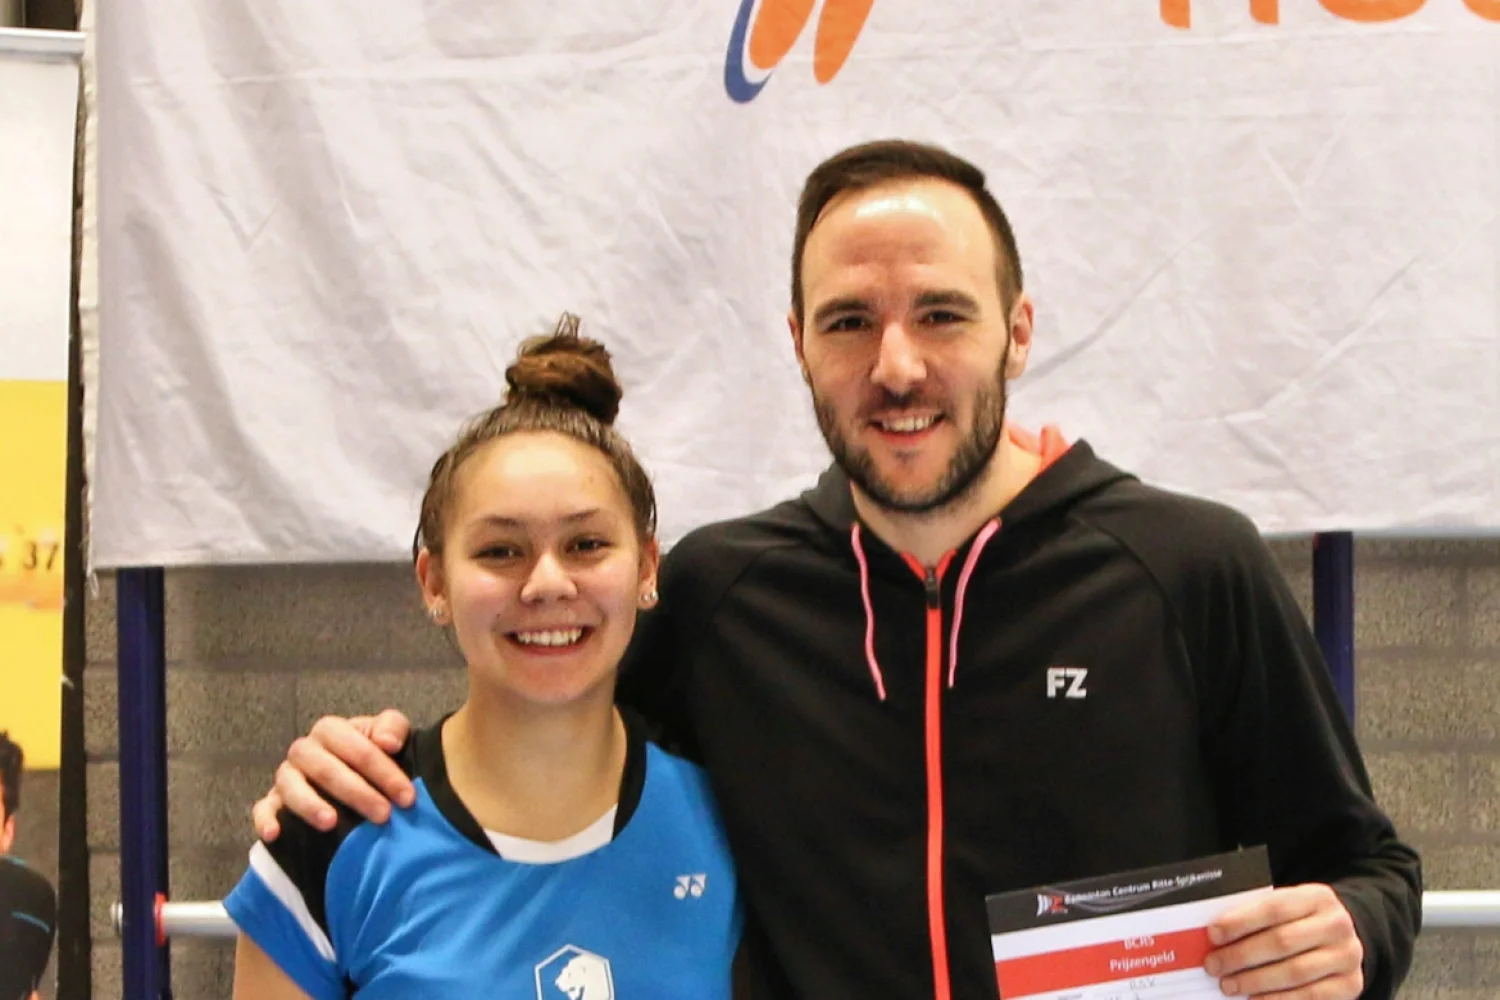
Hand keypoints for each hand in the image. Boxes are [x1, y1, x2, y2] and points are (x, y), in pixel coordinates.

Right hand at [251, 710, 414, 840]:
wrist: (356, 778)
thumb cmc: (373, 755)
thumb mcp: (390, 735)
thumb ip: (392, 727)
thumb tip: (387, 742)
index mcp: (331, 730)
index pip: (357, 748)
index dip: (384, 771)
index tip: (407, 797)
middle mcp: (304, 750)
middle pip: (326, 769)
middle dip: (357, 792)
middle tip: (383, 815)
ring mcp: (286, 776)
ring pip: (291, 786)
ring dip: (310, 804)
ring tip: (331, 823)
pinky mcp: (272, 801)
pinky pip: (262, 808)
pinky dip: (265, 819)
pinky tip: (275, 834)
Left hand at [1204, 884, 1362, 997]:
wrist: (1341, 938)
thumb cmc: (1300, 921)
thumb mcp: (1285, 907)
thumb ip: (1256, 915)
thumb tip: (1214, 935)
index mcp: (1317, 897)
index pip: (1274, 908)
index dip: (1241, 922)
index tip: (1213, 934)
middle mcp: (1337, 925)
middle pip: (1282, 941)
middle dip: (1241, 955)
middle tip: (1214, 965)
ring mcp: (1347, 957)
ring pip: (1295, 972)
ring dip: (1255, 981)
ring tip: (1229, 985)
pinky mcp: (1350, 985)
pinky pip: (1311, 996)